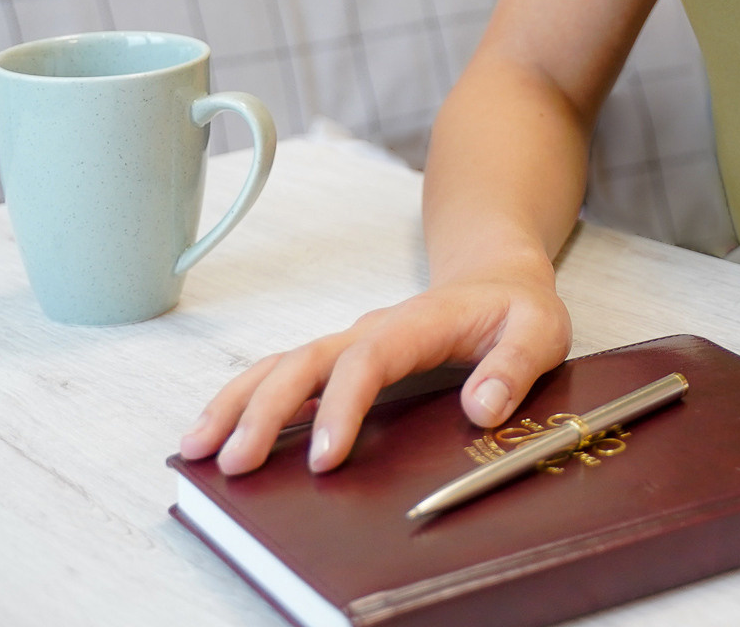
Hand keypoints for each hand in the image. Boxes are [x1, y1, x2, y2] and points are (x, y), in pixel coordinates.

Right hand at [178, 273, 570, 474]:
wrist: (497, 277)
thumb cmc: (517, 309)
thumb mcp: (540, 331)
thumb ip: (515, 366)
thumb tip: (481, 406)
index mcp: (419, 323)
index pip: (369, 360)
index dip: (342, 406)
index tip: (324, 457)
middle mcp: (374, 329)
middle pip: (306, 361)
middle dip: (265, 409)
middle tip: (235, 462)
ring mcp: (352, 343)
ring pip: (283, 364)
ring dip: (239, 402)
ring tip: (198, 448)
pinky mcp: (343, 360)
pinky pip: (287, 375)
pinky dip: (247, 400)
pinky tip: (217, 433)